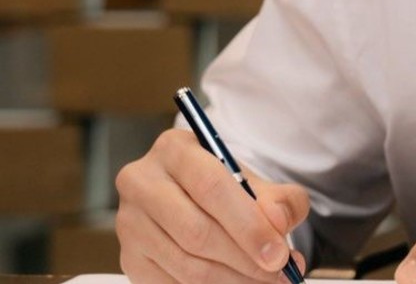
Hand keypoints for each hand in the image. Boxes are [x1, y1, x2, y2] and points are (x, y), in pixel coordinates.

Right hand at [115, 128, 309, 282]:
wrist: (195, 199)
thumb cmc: (228, 189)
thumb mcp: (260, 184)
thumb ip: (281, 200)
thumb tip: (278, 223)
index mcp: (175, 149)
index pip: (212, 187)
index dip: (248, 226)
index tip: (278, 254)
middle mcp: (142, 182)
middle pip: (196, 231)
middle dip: (244, 259)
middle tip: (278, 272)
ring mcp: (130, 222)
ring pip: (185, 264)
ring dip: (232, 280)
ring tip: (264, 280)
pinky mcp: (129, 256)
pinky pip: (172, 283)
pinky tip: (237, 283)